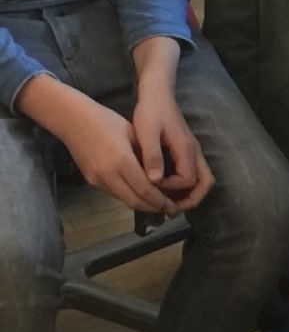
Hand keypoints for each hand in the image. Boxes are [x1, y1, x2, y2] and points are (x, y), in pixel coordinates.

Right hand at [63, 95, 180, 214]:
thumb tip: (161, 175)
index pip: (145, 190)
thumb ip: (146, 156)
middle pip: (135, 201)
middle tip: (170, 210)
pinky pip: (114, 193)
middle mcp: (108, 174)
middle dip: (154, 208)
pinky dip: (130, 196)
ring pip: (124, 199)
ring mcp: (97, 180)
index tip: (174, 205)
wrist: (73, 121)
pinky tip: (141, 194)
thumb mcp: (133, 134)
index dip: (160, 201)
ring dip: (142, 205)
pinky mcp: (91, 181)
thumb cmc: (107, 121)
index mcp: (122, 161)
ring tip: (159, 204)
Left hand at [132, 84, 214, 211]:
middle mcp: (194, 152)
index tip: (152, 184)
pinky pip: (192, 173)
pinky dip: (183, 186)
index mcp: (186, 149)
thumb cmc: (151, 111)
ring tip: (168, 202)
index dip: (171, 188)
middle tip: (170, 208)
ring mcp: (192, 152)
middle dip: (190, 199)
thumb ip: (151, 156)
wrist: (157, 93)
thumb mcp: (146, 132)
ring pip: (200, 179)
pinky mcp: (186, 151)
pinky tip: (164, 187)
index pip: (188, 180)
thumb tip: (155, 181)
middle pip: (205, 183)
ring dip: (188, 194)